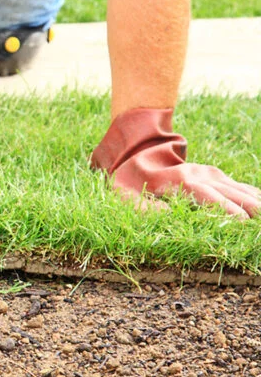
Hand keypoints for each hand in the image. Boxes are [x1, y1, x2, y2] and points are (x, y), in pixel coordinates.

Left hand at [91, 108, 260, 218]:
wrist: (135, 153)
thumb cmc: (129, 183)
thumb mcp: (128, 198)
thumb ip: (148, 210)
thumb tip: (170, 219)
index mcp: (180, 180)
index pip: (207, 196)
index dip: (224, 209)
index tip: (242, 222)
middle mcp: (200, 175)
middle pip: (230, 193)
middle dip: (250, 208)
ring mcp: (210, 174)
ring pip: (239, 189)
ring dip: (256, 202)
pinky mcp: (215, 176)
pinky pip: (239, 186)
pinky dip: (254, 196)